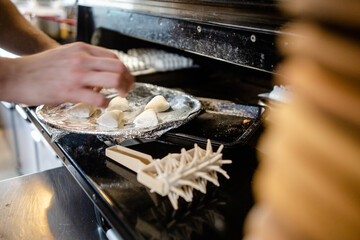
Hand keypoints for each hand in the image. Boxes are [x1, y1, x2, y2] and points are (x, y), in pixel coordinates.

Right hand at [0, 42, 134, 106]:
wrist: (16, 75)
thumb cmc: (39, 67)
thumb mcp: (65, 54)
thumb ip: (84, 59)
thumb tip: (101, 71)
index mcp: (81, 49)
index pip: (113, 56)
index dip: (124, 69)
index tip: (126, 77)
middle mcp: (82, 59)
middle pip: (118, 67)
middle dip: (128, 79)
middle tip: (128, 88)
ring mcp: (77, 75)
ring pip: (114, 80)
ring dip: (122, 89)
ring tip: (120, 95)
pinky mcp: (71, 91)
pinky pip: (99, 98)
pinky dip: (106, 103)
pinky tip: (104, 104)